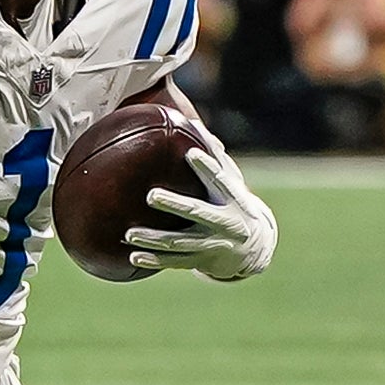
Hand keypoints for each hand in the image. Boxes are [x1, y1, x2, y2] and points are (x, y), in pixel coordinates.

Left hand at [125, 120, 277, 281]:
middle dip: (174, 205)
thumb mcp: (232, 183)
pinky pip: (175, 262)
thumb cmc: (235, 205)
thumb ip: (214, 157)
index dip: (206, 167)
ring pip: (180, 242)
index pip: (219, 180)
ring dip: (154, 240)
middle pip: (197, 212)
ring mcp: (213, 244)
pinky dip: (154, 261)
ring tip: (130, 234)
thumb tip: (193, 122)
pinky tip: (133, 257)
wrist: (254, 249)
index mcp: (232, 198)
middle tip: (150, 195)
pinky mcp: (202, 260)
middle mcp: (225, 222)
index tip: (191, 154)